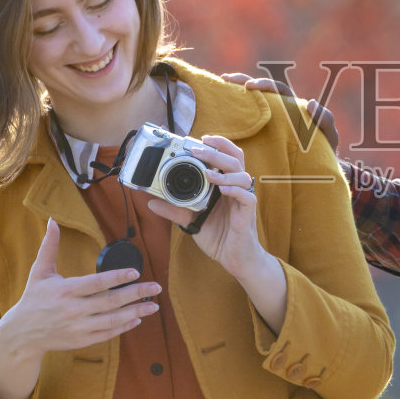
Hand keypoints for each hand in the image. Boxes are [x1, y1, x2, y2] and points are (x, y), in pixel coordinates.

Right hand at [0, 219, 160, 359]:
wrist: (22, 333)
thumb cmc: (33, 298)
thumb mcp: (39, 271)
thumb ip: (50, 247)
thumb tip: (52, 221)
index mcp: (65, 290)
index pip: (96, 283)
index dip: (117, 277)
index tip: (135, 273)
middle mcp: (73, 310)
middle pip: (110, 301)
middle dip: (136, 294)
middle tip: (157, 288)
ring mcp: (78, 327)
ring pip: (112, 320)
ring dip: (136, 312)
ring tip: (154, 306)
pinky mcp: (81, 341)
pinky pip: (107, 334)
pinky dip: (124, 327)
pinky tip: (137, 319)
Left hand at [145, 135, 266, 278]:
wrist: (234, 259)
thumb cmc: (219, 237)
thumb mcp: (191, 221)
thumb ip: (175, 210)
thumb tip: (152, 202)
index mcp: (224, 185)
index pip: (225, 156)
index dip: (216, 145)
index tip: (197, 139)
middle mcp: (235, 188)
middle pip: (235, 158)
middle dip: (217, 150)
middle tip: (198, 148)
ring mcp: (242, 200)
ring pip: (242, 175)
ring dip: (224, 171)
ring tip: (208, 172)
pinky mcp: (247, 214)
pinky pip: (247, 197)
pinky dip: (235, 191)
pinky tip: (222, 190)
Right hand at [220, 73, 339, 148]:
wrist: (318, 170)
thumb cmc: (325, 151)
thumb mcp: (329, 136)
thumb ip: (325, 120)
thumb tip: (311, 103)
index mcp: (294, 107)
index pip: (278, 90)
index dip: (264, 85)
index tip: (249, 86)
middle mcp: (280, 111)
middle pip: (260, 91)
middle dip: (242, 81)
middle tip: (226, 79)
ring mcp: (270, 122)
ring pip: (251, 104)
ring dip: (235, 95)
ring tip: (218, 89)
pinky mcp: (262, 135)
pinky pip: (247, 122)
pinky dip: (234, 115)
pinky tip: (219, 114)